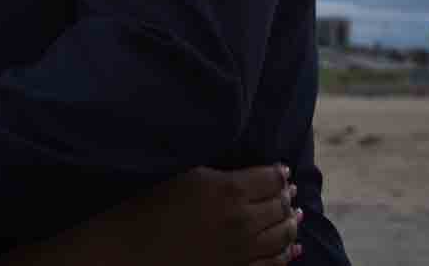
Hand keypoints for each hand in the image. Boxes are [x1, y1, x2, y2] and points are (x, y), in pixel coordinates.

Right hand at [159, 164, 300, 264]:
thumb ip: (222, 174)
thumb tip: (248, 175)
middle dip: (287, 197)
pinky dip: (287, 254)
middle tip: (290, 192)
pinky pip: (273, 263)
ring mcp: (242, 249)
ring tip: (295, 215)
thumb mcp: (188, 176)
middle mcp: (242, 220)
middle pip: (280, 205)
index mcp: (229, 189)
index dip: (280, 174)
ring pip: (282, 234)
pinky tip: (294, 248)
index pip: (271, 179)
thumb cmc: (151, 205)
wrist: (133, 248)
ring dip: (291, 223)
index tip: (282, 171)